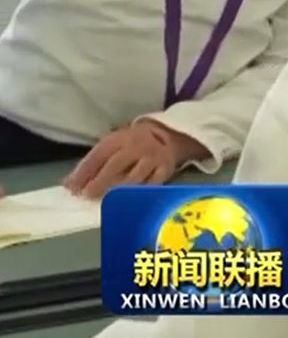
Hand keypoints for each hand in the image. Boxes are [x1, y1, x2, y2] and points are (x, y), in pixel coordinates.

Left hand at [65, 121, 201, 198]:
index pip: (98, 155)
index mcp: (119, 139)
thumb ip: (92, 163)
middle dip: (99, 182)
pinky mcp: (166, 170)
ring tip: (105, 201)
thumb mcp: (112, 145)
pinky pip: (151, 185)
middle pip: (115, 166)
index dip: (83, 172)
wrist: (168, 136)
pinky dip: (138, 194)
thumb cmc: (131, 144)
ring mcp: (153, 158)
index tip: (71, 187)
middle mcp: (137, 146)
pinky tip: (128, 202)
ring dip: (117, 190)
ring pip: (134, 178)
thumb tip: (68, 184)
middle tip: (87, 196)